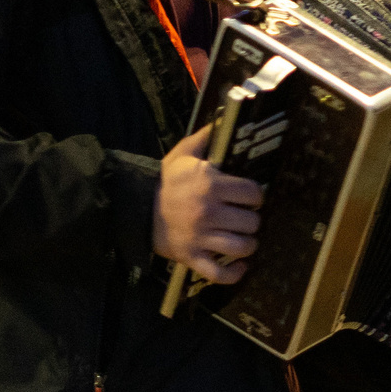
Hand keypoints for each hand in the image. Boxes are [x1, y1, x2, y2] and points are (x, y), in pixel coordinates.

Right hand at [153, 124, 264, 284]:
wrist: (135, 208)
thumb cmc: (164, 182)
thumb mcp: (182, 155)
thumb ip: (205, 138)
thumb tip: (224, 118)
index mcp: (210, 184)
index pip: (253, 193)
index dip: (255, 196)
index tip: (250, 198)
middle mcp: (208, 211)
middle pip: (252, 222)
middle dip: (251, 220)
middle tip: (244, 218)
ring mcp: (200, 237)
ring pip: (241, 247)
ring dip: (247, 245)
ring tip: (243, 239)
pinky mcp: (191, 257)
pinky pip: (219, 273)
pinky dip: (234, 273)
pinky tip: (240, 266)